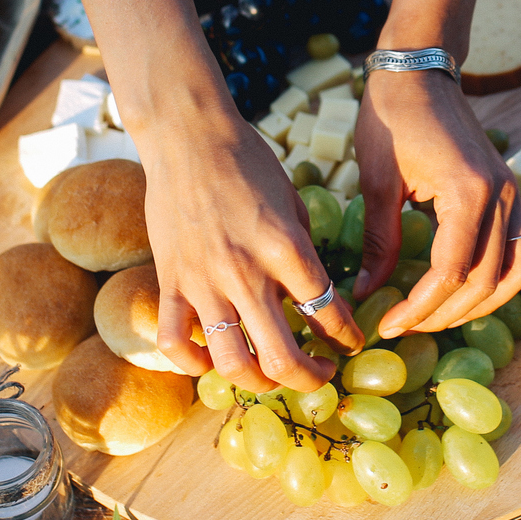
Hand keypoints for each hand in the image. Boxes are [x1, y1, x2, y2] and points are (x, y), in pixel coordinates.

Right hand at [136, 109, 363, 393]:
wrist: (188, 136)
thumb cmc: (248, 161)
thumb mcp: (292, 202)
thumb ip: (301, 252)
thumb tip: (313, 294)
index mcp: (285, 248)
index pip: (327, 313)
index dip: (347, 337)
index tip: (350, 342)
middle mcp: (246, 273)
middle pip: (283, 359)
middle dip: (312, 379)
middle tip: (322, 374)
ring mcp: (204, 283)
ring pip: (232, 364)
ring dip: (260, 383)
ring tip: (273, 375)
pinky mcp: (170, 283)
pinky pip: (176, 344)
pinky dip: (195, 364)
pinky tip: (214, 359)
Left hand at [354, 69, 520, 337]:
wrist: (420, 72)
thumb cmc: (392, 119)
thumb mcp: (377, 182)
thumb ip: (378, 242)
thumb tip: (366, 294)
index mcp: (469, 191)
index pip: (452, 272)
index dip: (419, 307)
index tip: (387, 324)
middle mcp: (502, 195)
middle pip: (485, 281)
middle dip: (443, 314)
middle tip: (404, 327)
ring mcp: (513, 194)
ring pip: (515, 273)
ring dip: (479, 305)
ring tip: (437, 317)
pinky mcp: (511, 194)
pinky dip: (499, 281)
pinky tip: (464, 291)